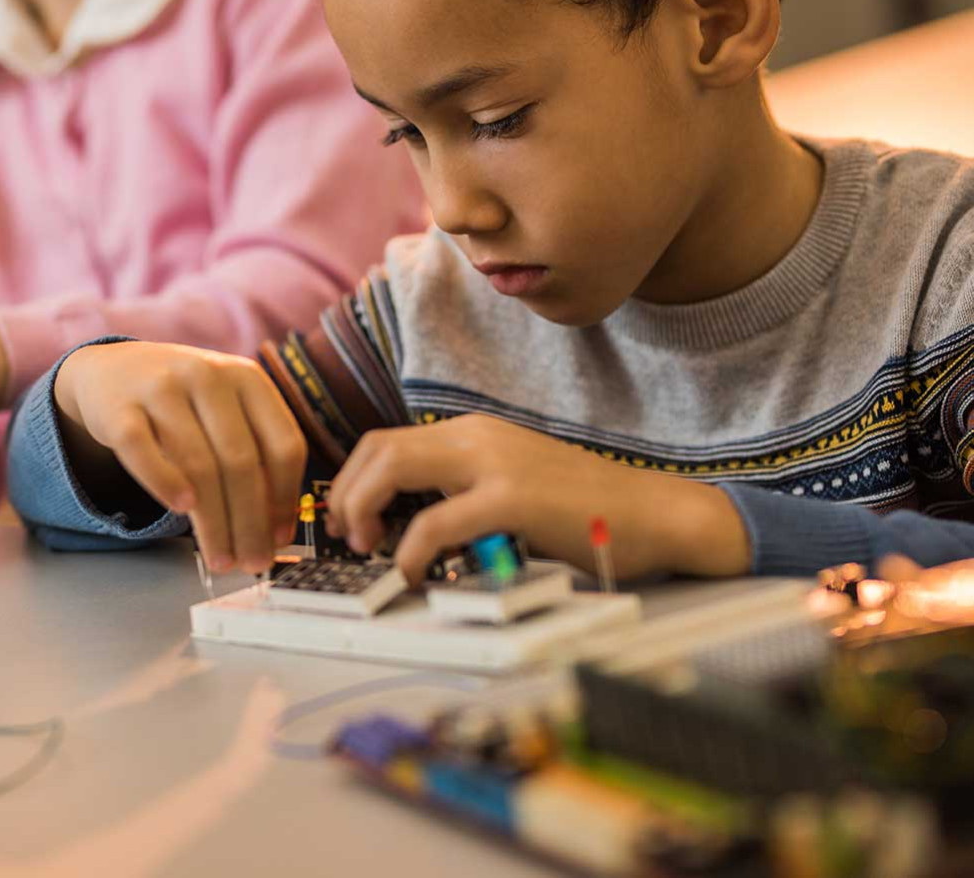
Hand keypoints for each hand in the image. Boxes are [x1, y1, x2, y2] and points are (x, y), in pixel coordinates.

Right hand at [53, 342, 306, 574]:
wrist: (112, 369)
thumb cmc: (183, 402)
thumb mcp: (225, 410)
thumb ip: (253, 454)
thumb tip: (276, 530)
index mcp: (247, 378)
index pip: (283, 444)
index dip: (285, 498)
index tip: (280, 538)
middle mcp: (208, 376)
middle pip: (241, 461)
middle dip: (250, 522)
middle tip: (252, 562)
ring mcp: (161, 388)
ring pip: (198, 465)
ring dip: (213, 522)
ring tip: (221, 558)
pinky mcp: (119, 408)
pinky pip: (144, 453)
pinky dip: (164, 483)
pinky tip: (181, 511)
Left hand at [325, 414, 748, 584]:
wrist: (657, 514)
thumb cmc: (588, 512)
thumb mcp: (512, 486)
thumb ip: (464, 492)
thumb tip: (411, 522)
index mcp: (475, 433)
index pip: (386, 441)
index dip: (353, 480)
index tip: (348, 518)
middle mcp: (478, 436)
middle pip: (379, 448)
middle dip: (346, 494)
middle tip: (348, 536)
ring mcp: (495, 464)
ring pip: (394, 470)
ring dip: (364, 511)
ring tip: (371, 550)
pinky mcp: (512, 499)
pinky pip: (435, 523)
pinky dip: (411, 551)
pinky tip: (414, 572)